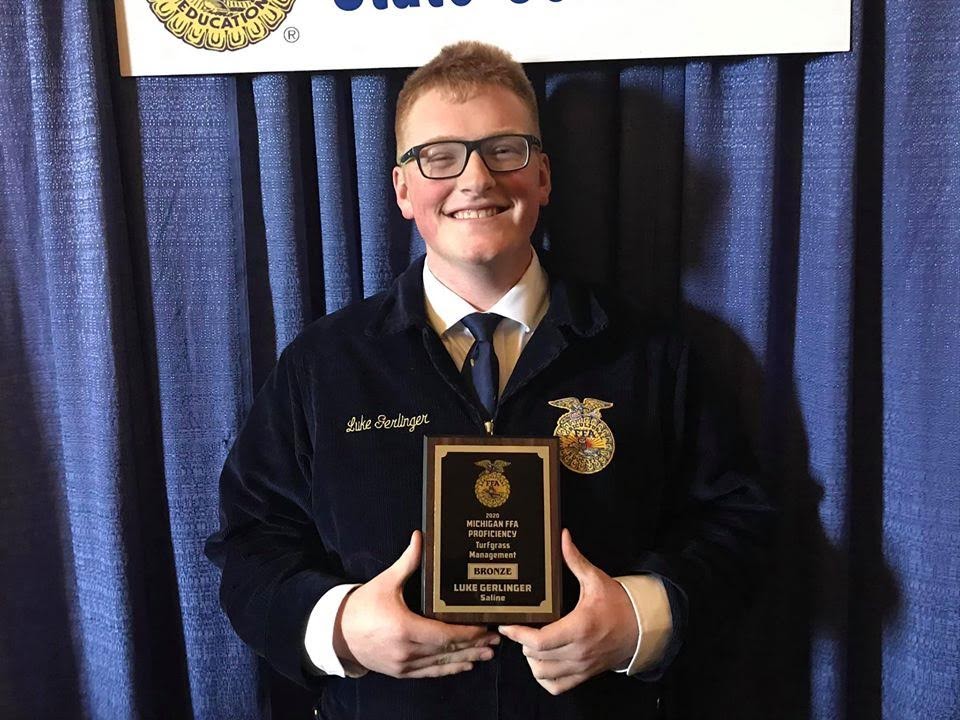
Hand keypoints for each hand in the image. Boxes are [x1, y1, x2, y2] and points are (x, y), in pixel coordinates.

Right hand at [334, 530, 499, 677]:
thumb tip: (420, 537)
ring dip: (466, 659)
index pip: (444, 634)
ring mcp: (403, 664)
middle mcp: (406, 650)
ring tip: (487, 654)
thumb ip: (407, 561)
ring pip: (441, 664)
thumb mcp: (386, 582)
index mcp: (404, 627)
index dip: (468, 634)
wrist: (337, 633)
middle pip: (447, 650)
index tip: (485, 628)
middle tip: (496, 641)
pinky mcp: (400, 672)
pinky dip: (448, 669)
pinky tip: (463, 665)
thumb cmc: (363, 605)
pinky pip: (429, 672)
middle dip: (474, 646)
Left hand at [498, 529, 637, 694]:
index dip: (517, 634)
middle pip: (536, 657)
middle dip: (522, 642)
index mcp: (578, 627)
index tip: (506, 625)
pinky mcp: (585, 674)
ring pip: (543, 674)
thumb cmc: (618, 603)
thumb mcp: (595, 579)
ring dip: (532, 660)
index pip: (538, 641)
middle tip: (520, 628)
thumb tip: (563, 537)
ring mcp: (581, 666)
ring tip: (531, 643)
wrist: (641, 628)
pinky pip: (557, 686)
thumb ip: (575, 560)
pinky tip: (543, 661)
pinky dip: (545, 677)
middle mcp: (578, 651)